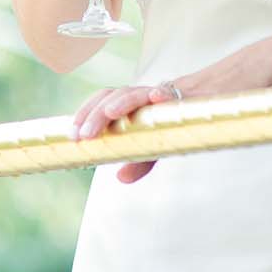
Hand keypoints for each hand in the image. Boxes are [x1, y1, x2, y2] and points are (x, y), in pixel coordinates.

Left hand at [68, 79, 186, 182]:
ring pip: (133, 93)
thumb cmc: (166, 127)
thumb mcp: (150, 149)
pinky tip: (156, 97)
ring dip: (121, 102)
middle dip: (95, 114)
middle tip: (85, 135)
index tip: (72, 135)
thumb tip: (121, 178)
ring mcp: (155, 94)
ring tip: (110, 113)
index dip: (84, 114)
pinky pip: (168, 92)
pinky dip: (161, 93)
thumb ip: (136, 162)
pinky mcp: (176, 97)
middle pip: (110, 96)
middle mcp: (137, 97)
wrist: (198, 108)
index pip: (99, 102)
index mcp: (125, 106)